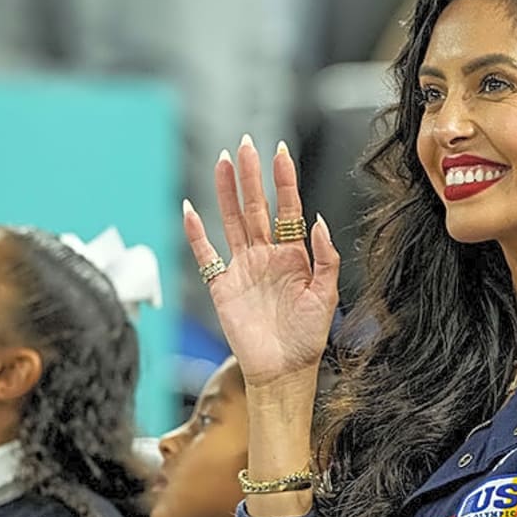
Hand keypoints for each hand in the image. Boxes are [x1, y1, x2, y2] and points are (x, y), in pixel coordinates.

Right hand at [182, 136, 338, 390]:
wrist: (283, 372)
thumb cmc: (308, 338)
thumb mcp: (327, 297)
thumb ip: (326, 259)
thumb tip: (317, 220)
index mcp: (294, 255)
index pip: (288, 208)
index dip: (284, 180)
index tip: (281, 150)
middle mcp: (267, 255)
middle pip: (256, 207)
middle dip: (252, 176)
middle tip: (246, 144)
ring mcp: (242, 268)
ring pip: (231, 221)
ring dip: (226, 192)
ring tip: (222, 161)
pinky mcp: (221, 286)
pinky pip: (206, 254)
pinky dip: (196, 233)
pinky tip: (190, 209)